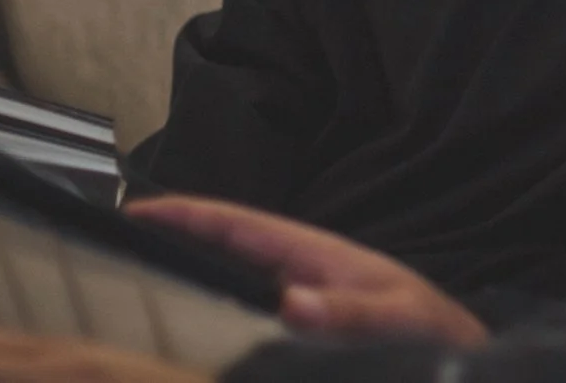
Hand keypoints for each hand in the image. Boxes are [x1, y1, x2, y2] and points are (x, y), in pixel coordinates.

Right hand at [124, 194, 490, 346]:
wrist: (453, 355)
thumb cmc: (430, 330)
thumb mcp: (393, 319)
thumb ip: (347, 314)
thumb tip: (293, 303)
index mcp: (312, 254)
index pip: (236, 225)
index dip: (185, 215)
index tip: (135, 211)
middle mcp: (297, 273)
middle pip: (221, 251)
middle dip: (170, 245)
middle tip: (112, 253)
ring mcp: (296, 299)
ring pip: (227, 283)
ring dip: (186, 280)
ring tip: (132, 290)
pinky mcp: (298, 327)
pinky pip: (243, 317)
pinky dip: (211, 316)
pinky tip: (186, 336)